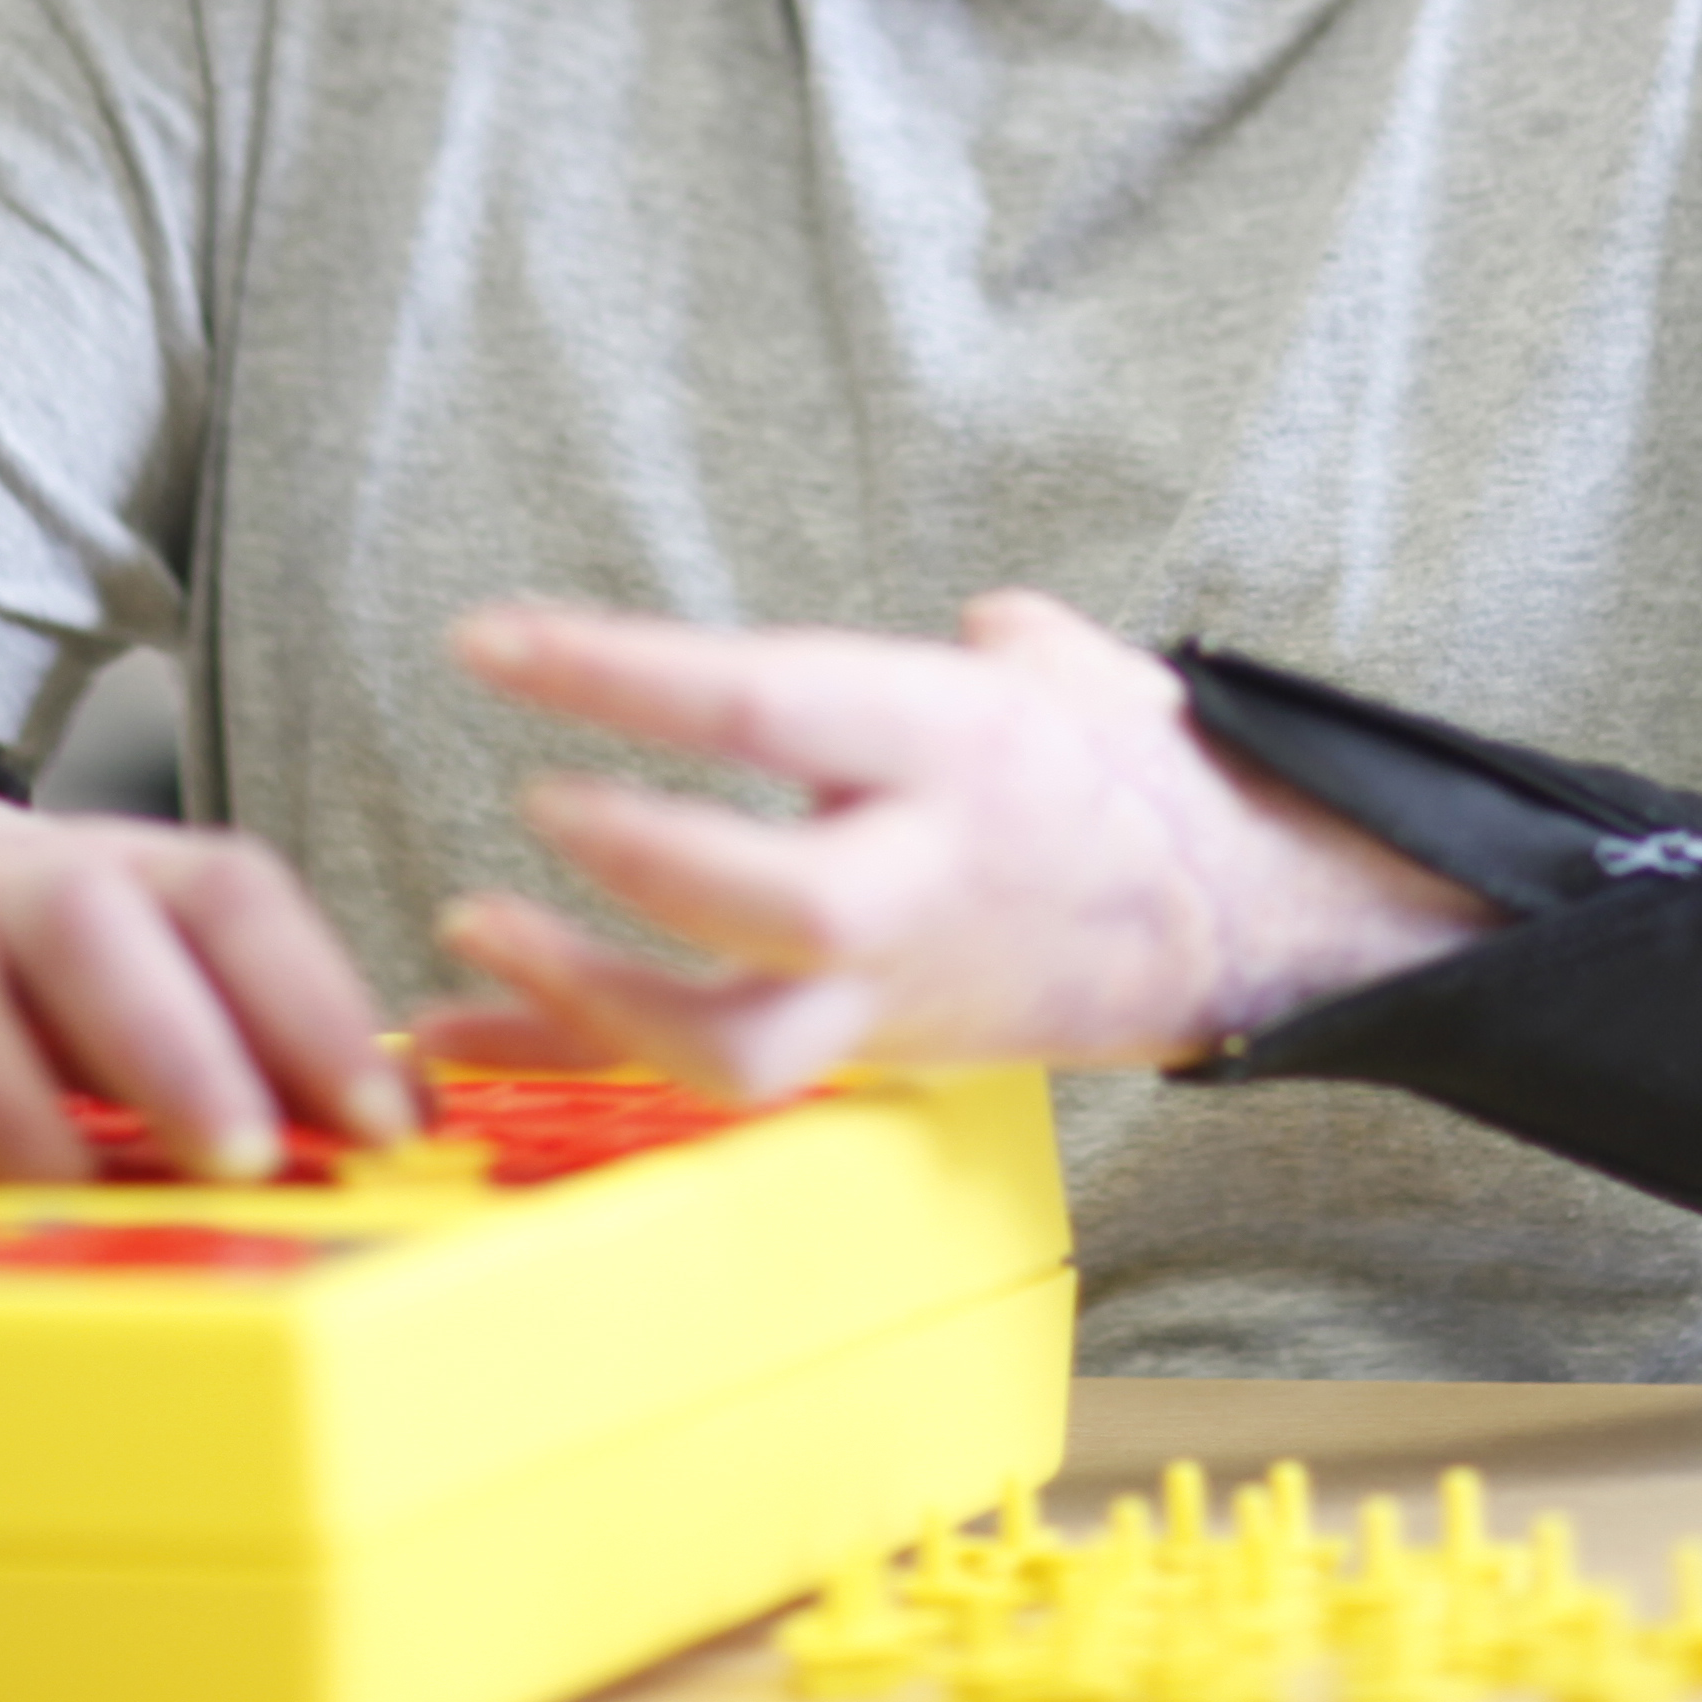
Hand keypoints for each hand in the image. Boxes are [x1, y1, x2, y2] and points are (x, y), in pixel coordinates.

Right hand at [0, 755, 419, 1182]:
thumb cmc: (40, 951)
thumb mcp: (159, 961)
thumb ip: (270, 1037)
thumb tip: (408, 1128)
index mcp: (135, 866)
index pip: (236, 901)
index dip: (313, 1007)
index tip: (383, 1125)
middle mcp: (19, 880)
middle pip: (93, 930)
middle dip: (174, 1049)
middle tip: (242, 1161)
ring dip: (23, 1118)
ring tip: (84, 1205)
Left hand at [420, 591, 1496, 1097]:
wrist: (1241, 928)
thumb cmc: (1134, 779)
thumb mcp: (1065, 669)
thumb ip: (975, 639)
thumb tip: (964, 626)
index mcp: (958, 747)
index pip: (768, 708)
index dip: (620, 676)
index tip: (493, 642)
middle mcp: (923, 877)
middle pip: (779, 906)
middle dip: (639, 859)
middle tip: (537, 799)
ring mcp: (891, 988)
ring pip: (739, 1046)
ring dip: (590, 999)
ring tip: (472, 932)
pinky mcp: (863, 1053)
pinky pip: (703, 1075)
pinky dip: (572, 1054)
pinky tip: (460, 1034)